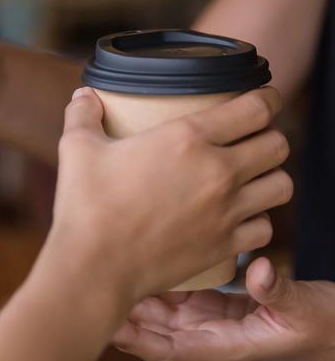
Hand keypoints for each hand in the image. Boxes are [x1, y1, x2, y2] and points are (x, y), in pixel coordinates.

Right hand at [39, 86, 291, 313]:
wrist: (95, 266)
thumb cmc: (86, 205)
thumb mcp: (77, 149)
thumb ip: (82, 114)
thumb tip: (83, 95)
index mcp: (187, 138)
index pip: (256, 108)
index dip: (268, 99)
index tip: (263, 99)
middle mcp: (217, 171)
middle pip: (278, 144)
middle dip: (269, 137)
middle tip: (250, 140)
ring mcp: (225, 212)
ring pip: (282, 185)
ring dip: (270, 177)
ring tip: (251, 178)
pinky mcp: (224, 246)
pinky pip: (266, 228)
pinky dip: (258, 220)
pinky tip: (240, 217)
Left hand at [113, 257, 334, 360]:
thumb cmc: (323, 323)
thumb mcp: (304, 309)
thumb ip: (279, 292)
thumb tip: (259, 271)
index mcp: (226, 346)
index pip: (170, 350)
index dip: (137, 340)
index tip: (109, 325)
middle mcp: (211, 336)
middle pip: (156, 331)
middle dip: (124, 317)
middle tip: (93, 290)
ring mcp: (212, 320)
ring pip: (163, 314)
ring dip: (136, 299)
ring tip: (106, 275)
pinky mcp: (216, 305)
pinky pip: (179, 297)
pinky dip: (159, 284)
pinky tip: (141, 266)